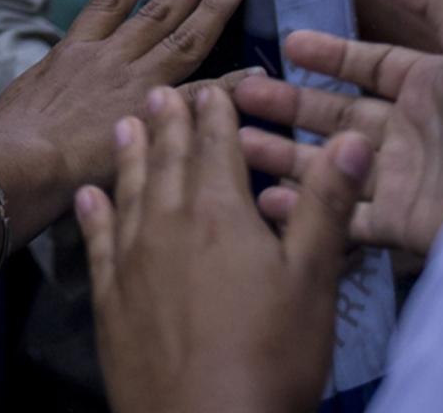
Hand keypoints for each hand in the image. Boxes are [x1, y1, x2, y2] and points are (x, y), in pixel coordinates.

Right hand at [0, 0, 246, 190]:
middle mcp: (109, 59)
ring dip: (211, 9)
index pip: (106, 6)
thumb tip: (47, 93)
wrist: (19, 157)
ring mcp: (134, 83)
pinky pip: (203, 96)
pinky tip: (258, 74)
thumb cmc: (6, 137)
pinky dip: (233, 84)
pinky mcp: (154, 113)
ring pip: (181, 38)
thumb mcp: (21, 99)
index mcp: (73, 54)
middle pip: (154, 12)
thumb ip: (45, 89)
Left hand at [83, 82, 368, 412]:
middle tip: (158, 91)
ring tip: (124, 125)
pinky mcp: (110, 299)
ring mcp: (133, 261)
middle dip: (168, 123)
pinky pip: (98, 242)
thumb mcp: (313, 280)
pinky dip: (94, 214)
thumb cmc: (271, 356)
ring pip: (130, 191)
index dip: (216, 114)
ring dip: (129, 155)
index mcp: (221, 214)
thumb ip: (326, 205)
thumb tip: (353, 140)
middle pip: (168, 161)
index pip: (217, 148)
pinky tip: (89, 197)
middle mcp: (169, 224)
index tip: (212, 87)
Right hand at [234, 0, 442, 261]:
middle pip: (336, 114)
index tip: (288, 44)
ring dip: (284, 154)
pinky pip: (346, 214)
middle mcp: (410, 131)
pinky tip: (268, 199)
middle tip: (238, 94)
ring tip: (238, 142)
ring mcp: (404, 179)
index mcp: (429, 86)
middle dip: (287, 104)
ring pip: (331, 163)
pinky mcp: (402, 224)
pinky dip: (308, 208)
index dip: (328, 55)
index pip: (367, 66)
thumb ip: (436, 2)